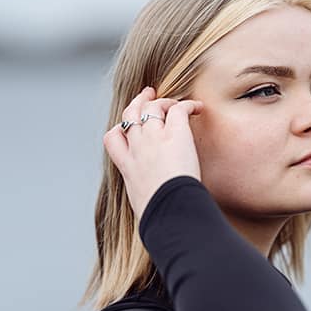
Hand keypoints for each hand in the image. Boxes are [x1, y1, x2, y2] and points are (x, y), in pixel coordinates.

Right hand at [104, 86, 204, 222]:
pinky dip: (188, 105)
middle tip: (147, 94)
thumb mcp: (142, 207)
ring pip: (152, 107)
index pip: (113, 139)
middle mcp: (137, 148)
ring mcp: (154, 138)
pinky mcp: (175, 134)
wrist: (169, 211)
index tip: (127, 127)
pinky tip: (197, 108)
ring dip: (163, 101)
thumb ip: (145, 200)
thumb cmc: (159, 216)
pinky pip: (179, 109)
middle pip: (130, 115)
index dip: (119, 129)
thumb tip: (154, 217)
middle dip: (137, 102)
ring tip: (173, 101)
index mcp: (127, 167)